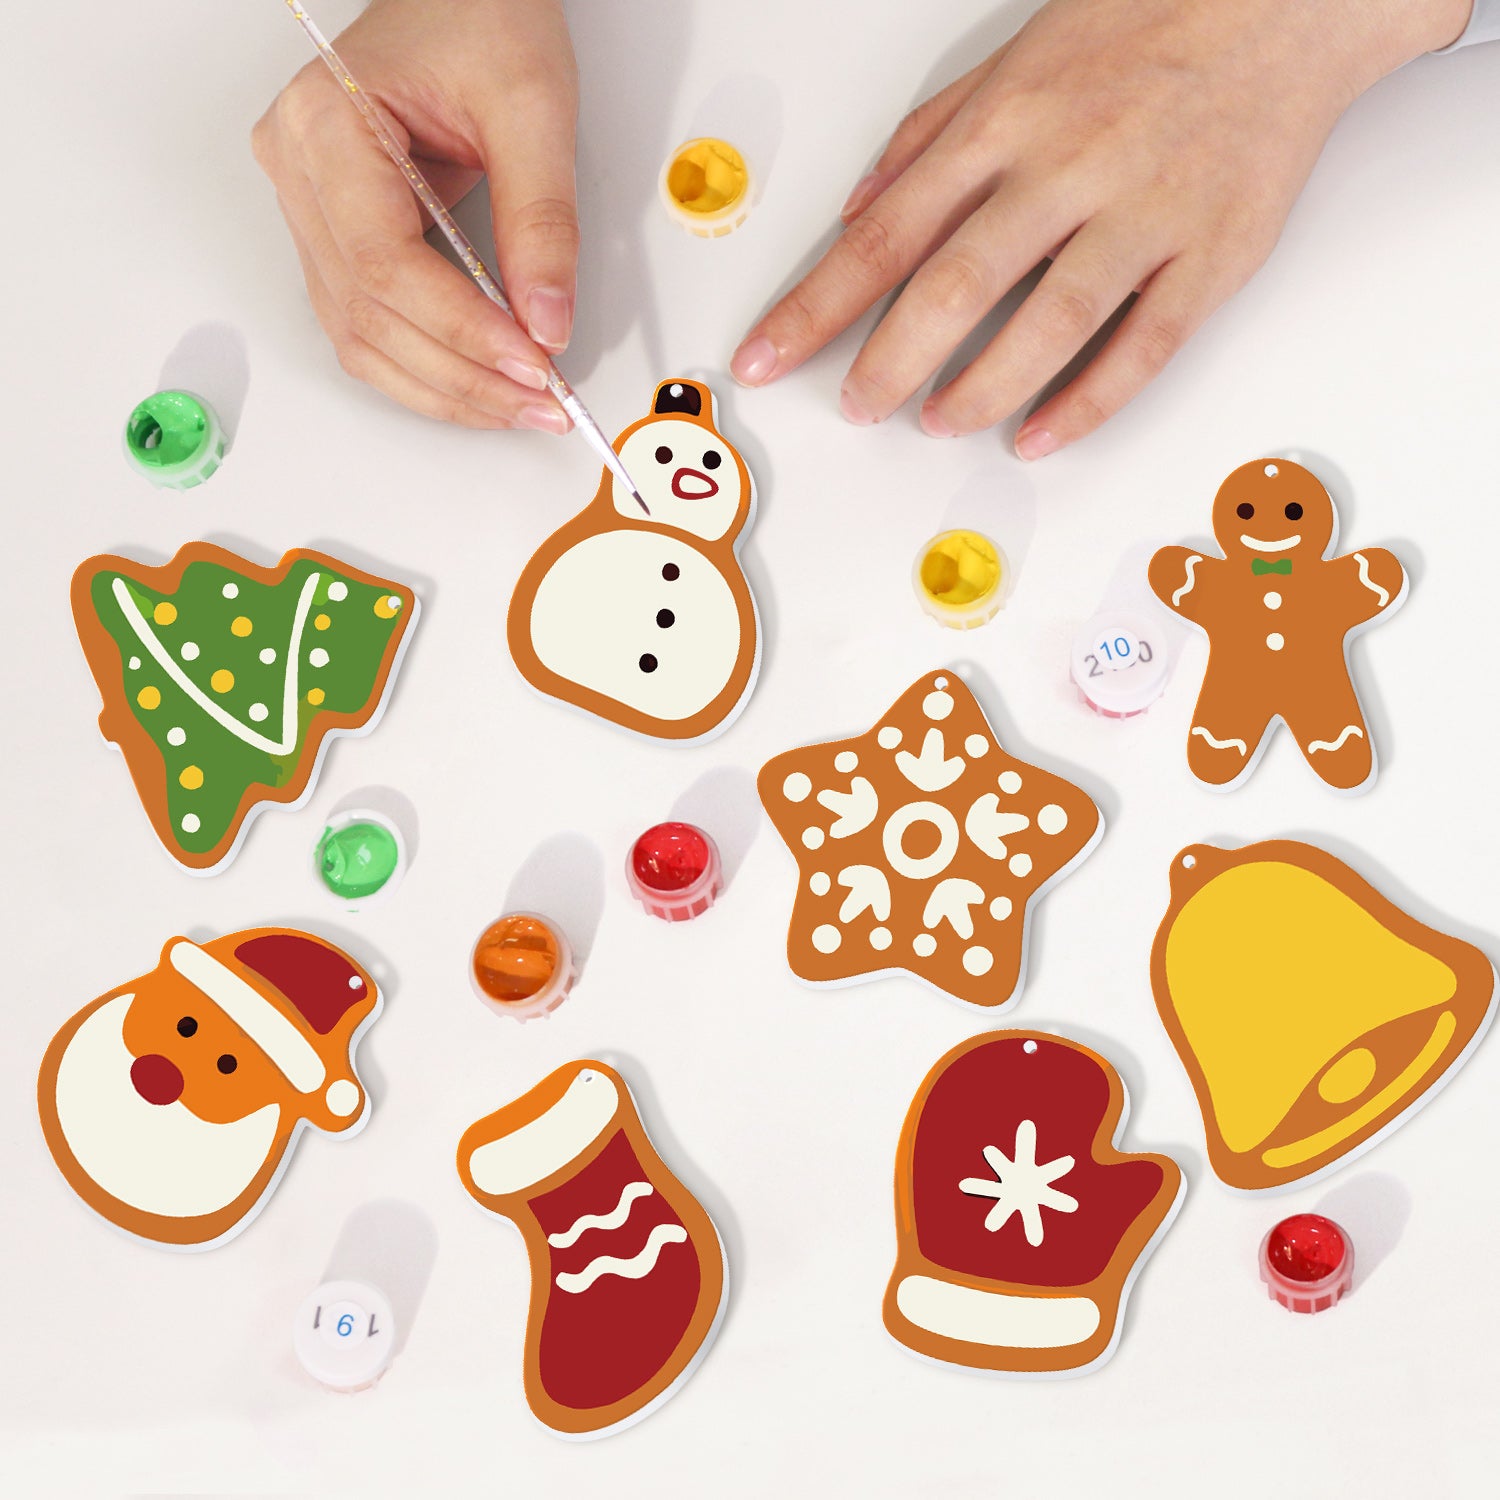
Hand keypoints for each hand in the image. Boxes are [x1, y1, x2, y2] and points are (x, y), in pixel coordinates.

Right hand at [253, 0, 577, 430]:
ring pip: (361, 337)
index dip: (461, 330)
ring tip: (520, 405)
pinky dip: (428, 367)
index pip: (386, 264)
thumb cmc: (480, 16)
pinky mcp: (337, 236)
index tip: (532, 364)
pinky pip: (369, 326)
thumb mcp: (532, 107)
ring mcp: (309, 208)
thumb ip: (542, 221)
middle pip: (370, 314)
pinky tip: (483, 384)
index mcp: (326, 124)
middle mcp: (299, 170)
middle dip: (462, 375)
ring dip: (445, 387)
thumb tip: (547, 322)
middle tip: (541, 402)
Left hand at [730, 0, 1470, 457]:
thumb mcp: (1012, 59)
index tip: (765, 358)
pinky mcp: (1210, 255)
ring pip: (1048, 323)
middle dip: (888, 360)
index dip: (815, 307)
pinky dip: (1085, 401)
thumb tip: (856, 212)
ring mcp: (1143, 215)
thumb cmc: (1142, 24)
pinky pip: (1141, 346)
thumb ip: (928, 140)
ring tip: (937, 422)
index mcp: (1005, 124)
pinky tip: (1038, 435)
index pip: (885, 235)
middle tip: (855, 407)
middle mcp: (1067, 169)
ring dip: (981, 389)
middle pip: (955, 286)